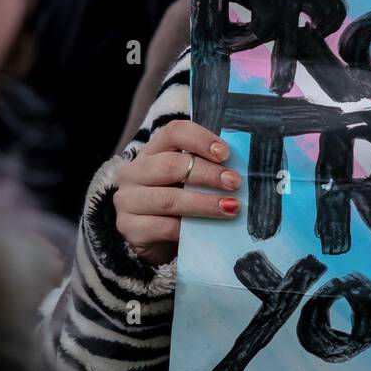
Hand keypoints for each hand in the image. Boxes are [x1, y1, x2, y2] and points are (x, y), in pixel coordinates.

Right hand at [113, 120, 242, 265]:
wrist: (150, 239)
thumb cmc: (177, 203)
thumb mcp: (187, 181)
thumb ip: (206, 169)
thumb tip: (242, 169)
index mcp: (152, 151)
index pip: (174, 132)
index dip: (201, 139)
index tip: (226, 154)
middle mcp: (134, 172)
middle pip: (172, 165)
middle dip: (208, 174)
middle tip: (235, 183)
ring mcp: (128, 201)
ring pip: (169, 199)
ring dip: (204, 203)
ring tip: (231, 207)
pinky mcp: (130, 228)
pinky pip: (164, 227)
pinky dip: (189, 229)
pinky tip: (208, 230)